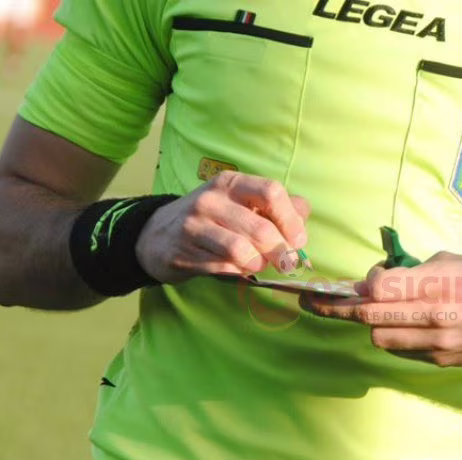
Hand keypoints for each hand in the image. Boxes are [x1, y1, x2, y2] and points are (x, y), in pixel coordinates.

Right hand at [136, 171, 309, 283]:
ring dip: (258, 264)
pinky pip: (223, 268)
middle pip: (262, 229)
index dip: (291, 220)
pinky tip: (236, 268)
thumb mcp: (241, 203)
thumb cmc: (213, 219)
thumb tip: (303, 215)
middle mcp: (211, 200)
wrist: (158, 235)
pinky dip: (238, 273)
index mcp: (231, 183)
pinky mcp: (183, 252)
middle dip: (280, 252)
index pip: (272, 192)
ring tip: (258, 264)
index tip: (298, 240)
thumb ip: (276, 206)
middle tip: (284, 262)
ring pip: (242, 251)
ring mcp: (194, 226)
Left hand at [301, 252, 461, 366]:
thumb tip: (374, 281)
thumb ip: (412, 271)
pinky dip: (394, 337)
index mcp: (438, 283)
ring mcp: (437, 343)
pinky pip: (401, 350)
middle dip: (339, 309)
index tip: (359, 281)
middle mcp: (434, 315)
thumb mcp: (453, 261)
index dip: (362, 284)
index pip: (379, 288)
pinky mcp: (440, 360)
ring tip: (372, 313)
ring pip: (379, 338)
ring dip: (370, 325)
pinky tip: (403, 326)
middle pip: (369, 316)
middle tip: (315, 303)